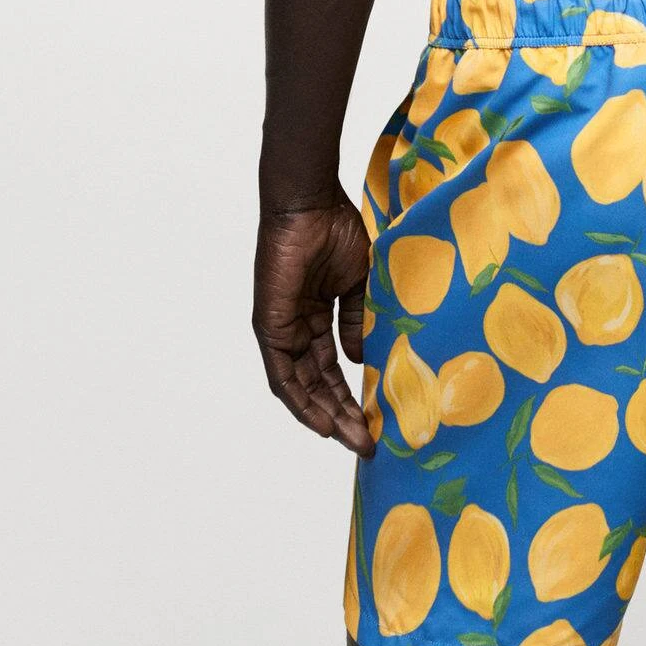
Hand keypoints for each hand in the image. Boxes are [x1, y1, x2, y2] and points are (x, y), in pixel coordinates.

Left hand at [253, 197, 374, 455]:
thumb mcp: (358, 281)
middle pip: (318, 383)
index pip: (332, 367)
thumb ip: (357, 319)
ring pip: (301, 386)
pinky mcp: (270, 327)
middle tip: (368, 442)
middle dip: (343, 414)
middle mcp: (296, 328)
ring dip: (326, 415)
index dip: (351, 394)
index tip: (376, 419)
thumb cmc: (335, 230)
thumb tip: (359, 359)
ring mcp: (281, 329)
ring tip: (352, 439)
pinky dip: (301, 402)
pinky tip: (322, 423)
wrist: (310, 204)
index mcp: (316, 315)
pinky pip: (283, 375)